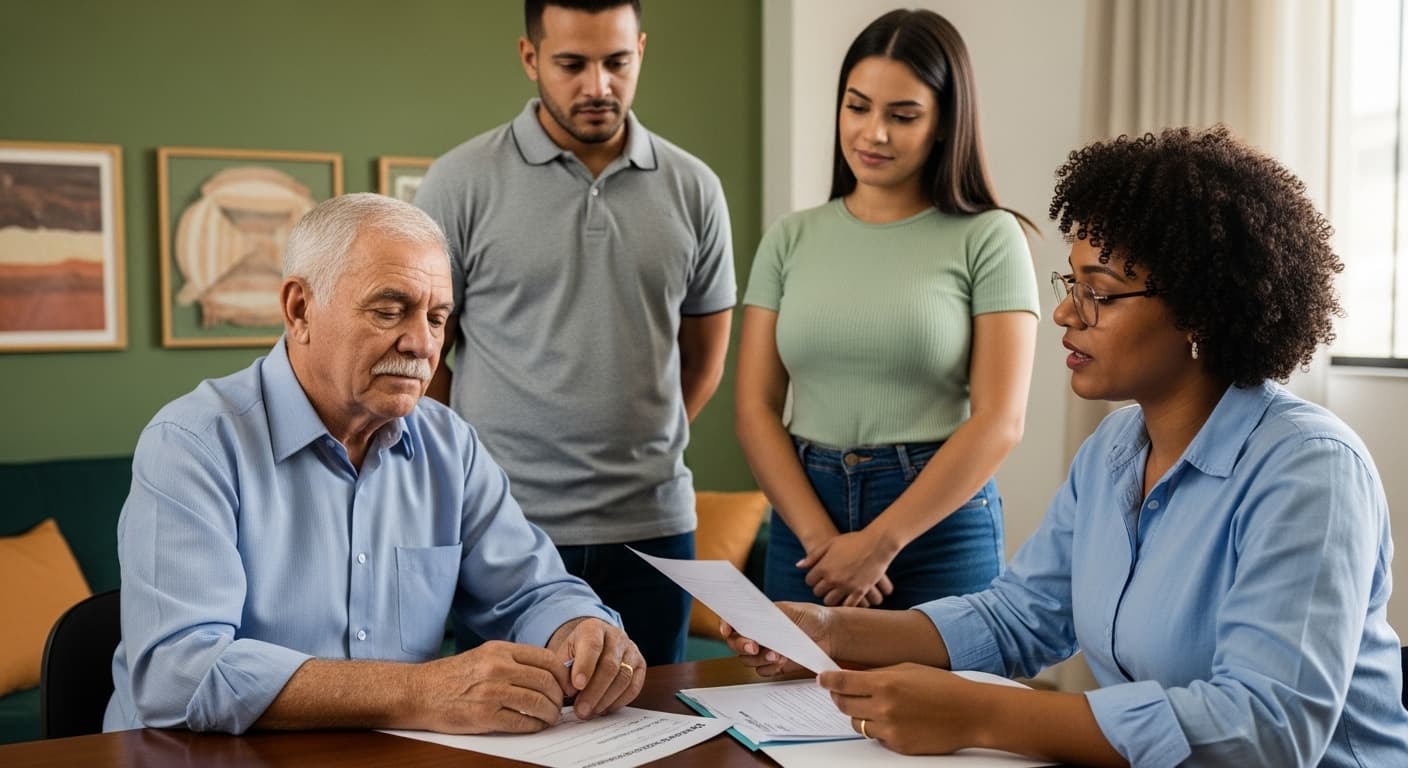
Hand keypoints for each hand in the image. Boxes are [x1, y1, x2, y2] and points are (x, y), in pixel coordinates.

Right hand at [412, 640, 571, 733]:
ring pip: (537, 702)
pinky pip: (521, 721)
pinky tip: (536, 725)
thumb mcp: (484, 655)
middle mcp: (498, 667)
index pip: (546, 659)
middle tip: (560, 705)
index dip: (562, 674)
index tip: (565, 684)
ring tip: (550, 717)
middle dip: (559, 697)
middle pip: (546, 681)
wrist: (419, 692)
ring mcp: (492, 692)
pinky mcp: (484, 715)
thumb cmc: (451, 676)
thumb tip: (546, 671)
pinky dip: (534, 725)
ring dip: (550, 713)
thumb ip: (513, 660)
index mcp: (500, 650)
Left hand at [548, 617, 645, 718]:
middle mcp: (616, 636)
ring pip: (624, 677)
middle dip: (594, 691)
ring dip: (606, 700)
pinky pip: (634, 687)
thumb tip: (570, 691)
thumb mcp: (564, 654)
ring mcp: (631, 650)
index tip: (576, 686)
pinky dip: (618, 702)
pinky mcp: (640, 665)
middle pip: (610, 665)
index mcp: (593, 628)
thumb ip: (564, 670)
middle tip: (581, 710)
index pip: (593, 645)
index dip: (585, 667)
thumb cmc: (576, 652)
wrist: (595, 644)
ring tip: (590, 712)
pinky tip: (604, 709)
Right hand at [720, 601, 831, 675]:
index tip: (726, 630)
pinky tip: (783, 661)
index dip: (725, 625)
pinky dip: (771, 668)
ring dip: (760, 658)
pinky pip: (762, 671)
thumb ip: (768, 616)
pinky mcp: (774, 665)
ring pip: (748, 660)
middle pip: (736, 644)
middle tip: (754, 646)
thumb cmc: (809, 617)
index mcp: (756, 617)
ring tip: (777, 653)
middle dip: (742, 646)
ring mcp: (765, 651)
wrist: (829, 634)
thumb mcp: (788, 611)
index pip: (732, 621)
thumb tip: (750, 621)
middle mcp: (757, 635)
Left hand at [800, 530, 895, 606]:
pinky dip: (846, 604)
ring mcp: (846, 586)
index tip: (817, 577)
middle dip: (820, 588)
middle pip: (818, 592)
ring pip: (830, 601)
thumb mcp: (830, 543)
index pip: (809, 581)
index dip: (812, 579)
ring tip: (835, 592)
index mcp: (824, 567)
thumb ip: (813, 555)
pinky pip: (848, 605)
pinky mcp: (859, 591)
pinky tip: (846, 599)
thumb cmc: (853, 541)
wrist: (877, 544)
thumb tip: (799, 566)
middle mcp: (833, 579)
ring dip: (831, 597)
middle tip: (826, 585)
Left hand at [819, 663, 985, 754]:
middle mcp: (884, 708)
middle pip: (844, 704)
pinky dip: (877, 728)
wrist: (970, 713)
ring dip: (858, 714)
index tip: (822, 678)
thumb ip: (877, 674)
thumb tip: (852, 675)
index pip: (843, 683)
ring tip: (874, 705)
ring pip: (856, 723)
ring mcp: (890, 730)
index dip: (828, 680)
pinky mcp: (898, 746)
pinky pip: (875, 737)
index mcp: (885, 684)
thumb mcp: (907, 669)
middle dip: (840, 696)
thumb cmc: (942, 687)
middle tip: (843, 691)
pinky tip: (893, 718)